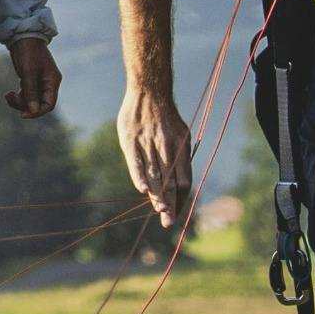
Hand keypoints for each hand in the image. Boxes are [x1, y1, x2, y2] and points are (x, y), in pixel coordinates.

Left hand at [4, 34, 60, 117]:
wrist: (22, 36)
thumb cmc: (28, 52)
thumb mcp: (28, 72)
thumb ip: (31, 92)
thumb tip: (33, 111)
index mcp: (52, 81)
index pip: (49, 104)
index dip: (37, 112)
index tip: (23, 115)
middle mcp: (48, 83)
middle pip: (38, 104)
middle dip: (25, 105)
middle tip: (12, 98)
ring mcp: (39, 82)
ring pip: (31, 101)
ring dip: (19, 102)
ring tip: (8, 95)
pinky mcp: (30, 81)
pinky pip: (26, 95)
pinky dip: (17, 97)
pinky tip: (9, 93)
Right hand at [118, 83, 194, 228]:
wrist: (150, 90)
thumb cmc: (166, 116)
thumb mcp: (181, 135)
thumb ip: (181, 158)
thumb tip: (182, 184)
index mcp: (181, 148)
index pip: (183, 180)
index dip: (180, 199)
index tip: (174, 214)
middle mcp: (167, 147)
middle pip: (169, 181)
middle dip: (170, 204)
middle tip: (168, 223)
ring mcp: (148, 143)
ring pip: (154, 174)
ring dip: (157, 194)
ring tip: (160, 211)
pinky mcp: (131, 140)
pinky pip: (136, 161)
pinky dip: (140, 176)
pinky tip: (142, 190)